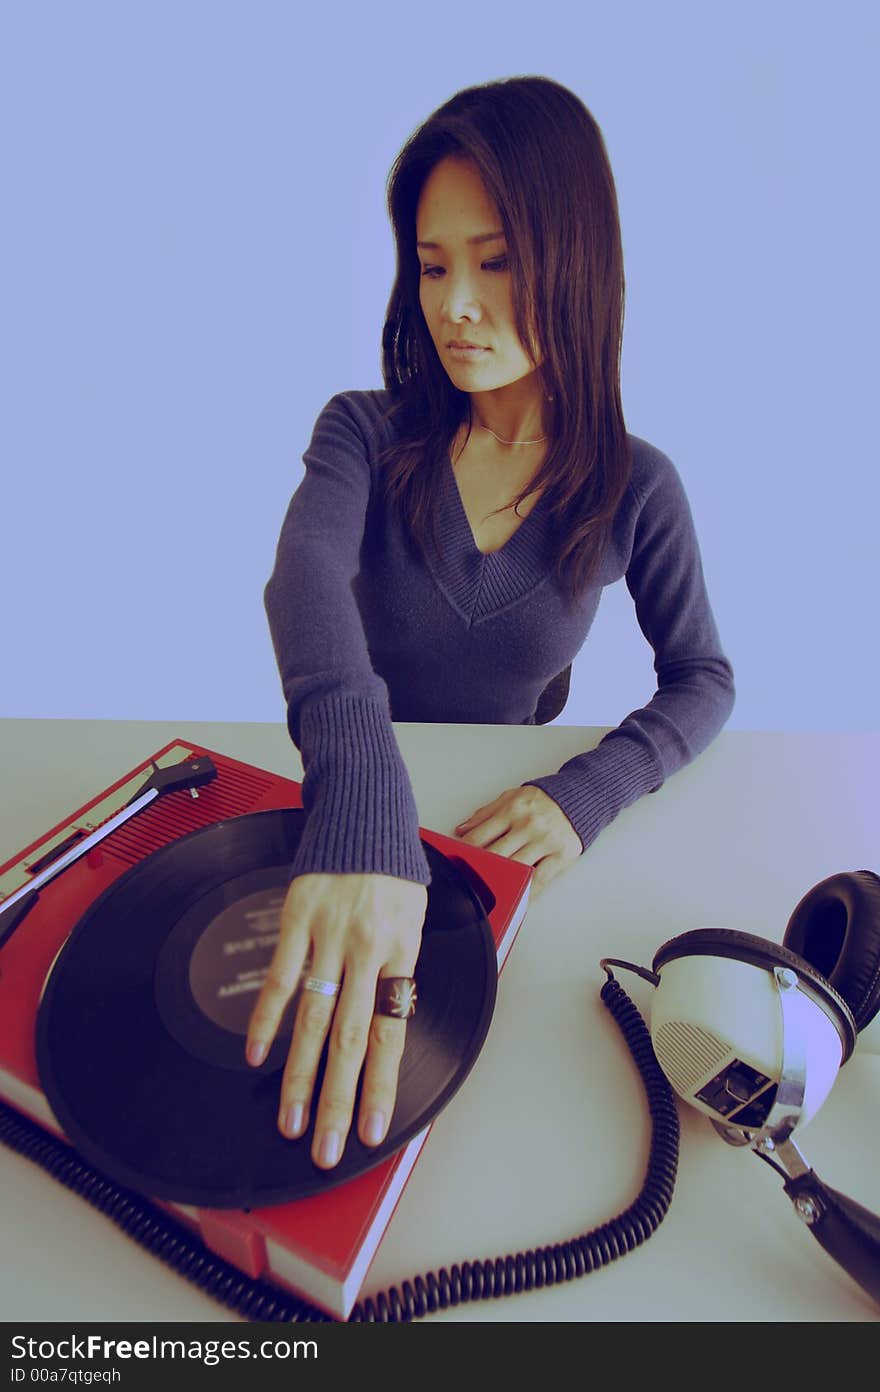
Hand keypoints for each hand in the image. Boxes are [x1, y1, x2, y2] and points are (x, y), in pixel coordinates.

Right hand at [245, 873, 426, 1168]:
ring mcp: (330, 935)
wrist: (365, 814)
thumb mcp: (414, 919)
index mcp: (402, 951)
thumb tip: (387, 1023)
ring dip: (299, 1074)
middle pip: (351, 1037)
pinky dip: (266, 1017)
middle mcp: (367, 947)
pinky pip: (281, 976)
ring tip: (290, 1118)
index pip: (391, 1032)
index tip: (372, 1127)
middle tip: (328, 1146)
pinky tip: (258, 1053)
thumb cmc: (393, 871)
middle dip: (338, 1099)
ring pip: (313, 1017)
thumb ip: (398, 970)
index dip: (380, 1084)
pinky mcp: (298, 918)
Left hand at [455, 785, 581, 894]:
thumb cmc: (543, 800)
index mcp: (512, 810)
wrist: (579, 796)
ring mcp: (545, 841)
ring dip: (502, 883)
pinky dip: (527, 892)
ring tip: (490, 893)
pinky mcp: (561, 855)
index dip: (465, 852)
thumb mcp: (511, 798)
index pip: (480, 836)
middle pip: (496, 854)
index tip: (458, 863)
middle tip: (470, 883)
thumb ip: (485, 814)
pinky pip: (540, 878)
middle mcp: (528, 825)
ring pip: (517, 868)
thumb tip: (462, 830)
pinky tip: (518, 898)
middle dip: (480, 870)